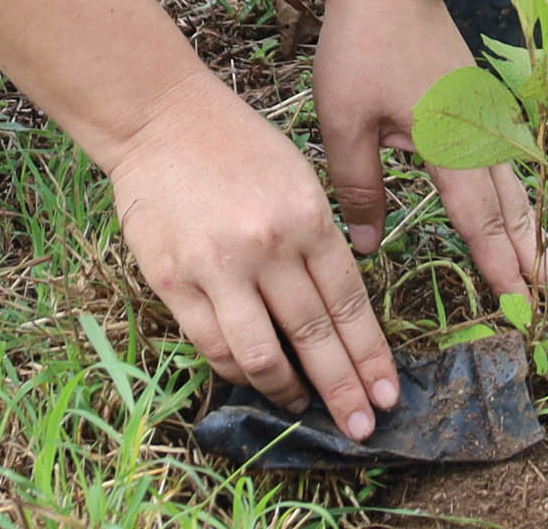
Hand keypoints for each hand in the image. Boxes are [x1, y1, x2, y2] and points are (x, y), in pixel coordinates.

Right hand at [108, 75, 401, 437]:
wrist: (161, 119)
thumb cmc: (237, 147)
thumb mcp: (298, 180)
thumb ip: (316, 243)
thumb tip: (335, 315)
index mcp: (307, 217)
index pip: (348, 303)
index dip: (370, 355)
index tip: (387, 394)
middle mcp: (267, 247)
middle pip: (315, 336)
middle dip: (343, 390)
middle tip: (362, 429)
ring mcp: (218, 268)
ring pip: (263, 355)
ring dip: (288, 390)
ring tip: (303, 406)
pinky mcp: (174, 283)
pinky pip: (213, 346)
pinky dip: (238, 370)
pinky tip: (255, 378)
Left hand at [315, 0, 547, 297]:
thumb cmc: (361, 48)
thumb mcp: (343, 123)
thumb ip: (358, 187)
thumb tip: (368, 244)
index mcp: (448, 142)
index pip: (478, 218)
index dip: (499, 265)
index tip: (521, 305)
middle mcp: (479, 132)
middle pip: (514, 207)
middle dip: (539, 257)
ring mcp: (486, 114)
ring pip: (517, 184)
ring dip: (535, 230)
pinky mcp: (480, 101)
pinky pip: (510, 161)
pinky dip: (520, 197)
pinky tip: (522, 214)